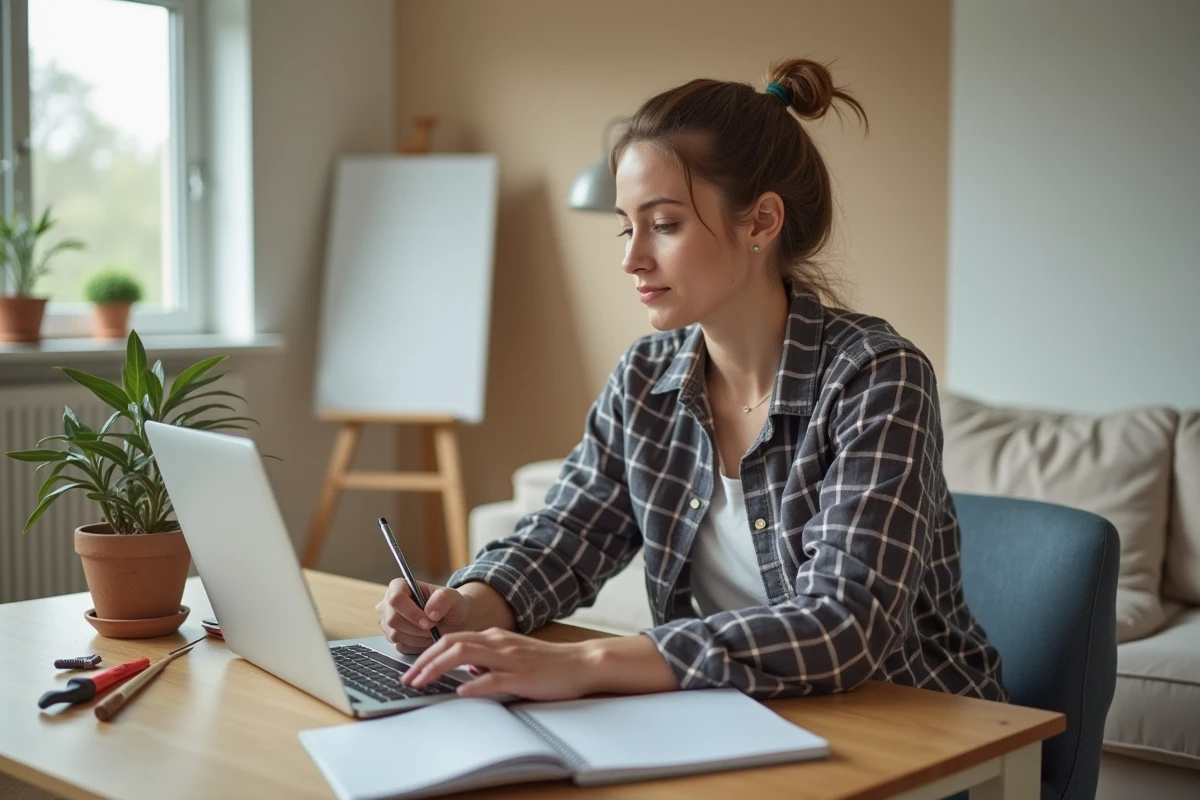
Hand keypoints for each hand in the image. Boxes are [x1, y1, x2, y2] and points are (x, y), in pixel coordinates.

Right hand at [376, 579, 470, 653]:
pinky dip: (417, 645)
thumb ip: (443, 598)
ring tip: (432, 631)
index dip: (411, 612)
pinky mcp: (392, 639)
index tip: (428, 621)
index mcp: (399, 586)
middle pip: (392, 619)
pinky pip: (400, 646)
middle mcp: (389, 604)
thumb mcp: (454, 597)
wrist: (454, 623)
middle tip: (433, 627)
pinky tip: (426, 638)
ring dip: (418, 637)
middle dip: (416, 627)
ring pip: (395, 635)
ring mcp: (388, 622)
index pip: (395, 598)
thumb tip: (429, 612)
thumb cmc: (451, 606)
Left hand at [402, 628, 596, 700]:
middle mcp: (498, 643)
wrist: (581, 663)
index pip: (451, 639)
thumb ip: (489, 660)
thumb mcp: (512, 656)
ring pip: (466, 655)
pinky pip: (494, 678)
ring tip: (422, 682)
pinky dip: (474, 684)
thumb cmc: (548, 663)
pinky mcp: (523, 676)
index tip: (412, 669)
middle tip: (408, 678)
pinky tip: (461, 692)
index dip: (427, 653)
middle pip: (451, 643)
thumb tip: (467, 670)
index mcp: (494, 637)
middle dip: (424, 660)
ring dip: (438, 668)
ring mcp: (510, 658)